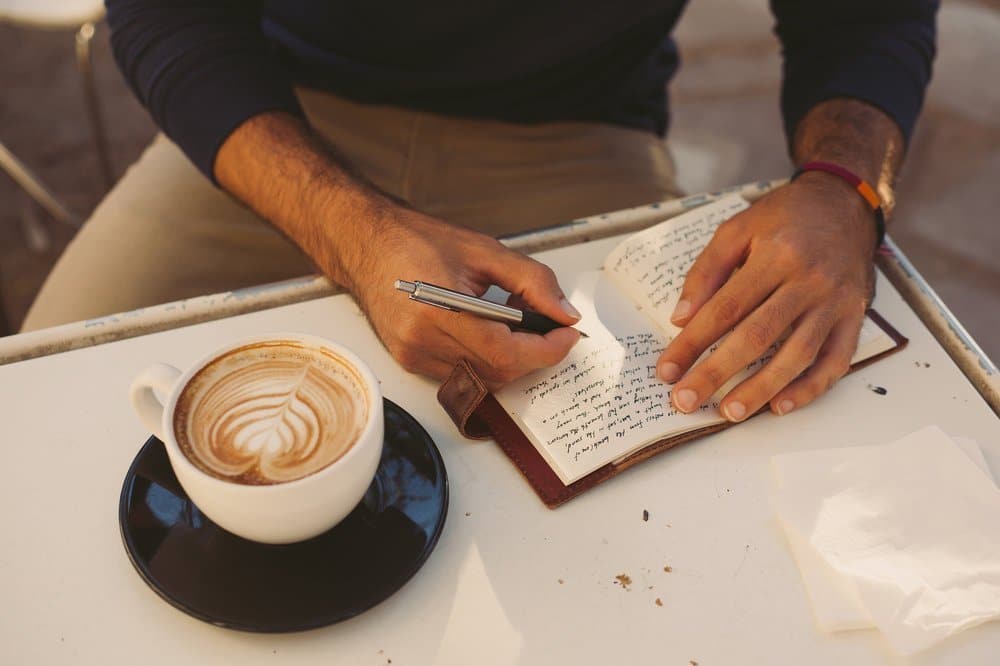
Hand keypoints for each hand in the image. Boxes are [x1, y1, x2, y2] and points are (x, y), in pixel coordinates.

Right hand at [340, 205, 581, 388]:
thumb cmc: (416, 240)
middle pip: (497, 372)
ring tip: (515, 322)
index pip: (506, 352)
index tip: (568, 334)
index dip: (546, 350)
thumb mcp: (484, 250)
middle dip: (533, 353)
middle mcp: (421, 341)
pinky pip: (462, 374)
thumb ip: (532, 281)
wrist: (365, 243)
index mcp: (437, 310)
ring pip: (482, 379)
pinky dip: (486, 360)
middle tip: (547, 323)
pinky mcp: (410, 361)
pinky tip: (489, 331)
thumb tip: (564, 313)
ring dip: (511, 358)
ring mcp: (413, 355)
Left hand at [656, 173, 876, 419]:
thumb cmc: (784, 218)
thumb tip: (682, 319)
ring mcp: (836, 303)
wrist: (845, 203)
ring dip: (761, 389)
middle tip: (687, 400)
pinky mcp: (856, 318)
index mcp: (776, 255)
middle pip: (758, 336)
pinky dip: (809, 388)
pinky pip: (835, 361)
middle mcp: (809, 281)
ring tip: (730, 412)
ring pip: (797, 355)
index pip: (726, 308)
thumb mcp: (737, 229)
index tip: (667, 369)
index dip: (693, 342)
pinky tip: (780, 405)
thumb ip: (707, 272)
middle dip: (717, 373)